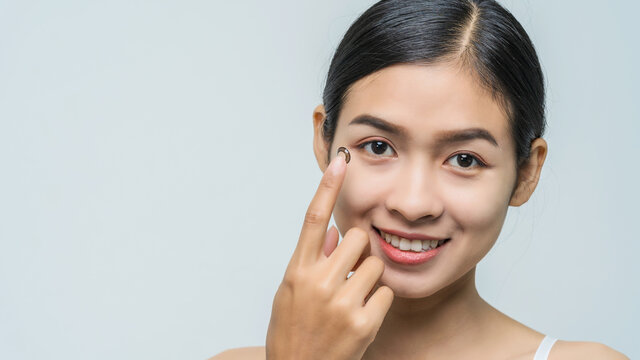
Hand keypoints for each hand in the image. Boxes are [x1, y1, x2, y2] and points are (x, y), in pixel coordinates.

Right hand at [265, 152, 393, 359]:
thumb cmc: (292, 332)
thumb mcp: (290, 294)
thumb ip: (311, 260)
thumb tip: (331, 232)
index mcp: (297, 271)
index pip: (313, 218)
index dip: (328, 187)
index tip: (340, 161)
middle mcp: (318, 282)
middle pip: (355, 238)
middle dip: (356, 251)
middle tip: (347, 272)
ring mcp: (341, 302)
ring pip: (374, 263)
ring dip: (368, 276)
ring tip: (352, 297)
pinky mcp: (363, 322)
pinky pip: (384, 291)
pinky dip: (377, 299)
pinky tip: (361, 314)